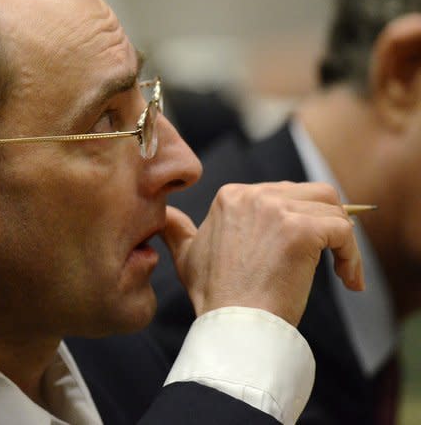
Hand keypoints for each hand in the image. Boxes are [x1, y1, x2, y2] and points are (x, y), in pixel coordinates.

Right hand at [161, 181, 363, 325]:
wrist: (232, 323)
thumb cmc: (214, 297)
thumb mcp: (185, 257)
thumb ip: (176, 231)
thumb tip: (163, 217)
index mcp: (230, 197)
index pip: (285, 193)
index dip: (302, 221)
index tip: (306, 254)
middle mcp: (252, 195)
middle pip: (313, 194)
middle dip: (327, 225)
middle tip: (333, 258)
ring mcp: (276, 211)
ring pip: (333, 209)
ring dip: (344, 240)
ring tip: (343, 271)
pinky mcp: (300, 231)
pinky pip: (343, 231)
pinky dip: (353, 256)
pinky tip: (349, 280)